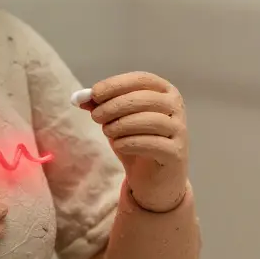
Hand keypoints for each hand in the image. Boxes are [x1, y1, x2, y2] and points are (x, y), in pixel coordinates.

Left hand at [81, 72, 187, 211]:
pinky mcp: (175, 153)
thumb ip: (102, 106)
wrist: (154, 178)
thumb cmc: (136, 142)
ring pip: (150, 120)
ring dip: (121, 125)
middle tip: (95, 116)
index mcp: (165, 92)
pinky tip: (118, 145)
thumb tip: (80, 97)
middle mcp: (176, 108)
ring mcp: (179, 130)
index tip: (94, 93)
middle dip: (115, 106)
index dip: (116, 84)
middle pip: (145, 99)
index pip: (141, 79)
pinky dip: (129, 143)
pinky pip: (151, 143)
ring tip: (107, 132)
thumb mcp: (117, 121)